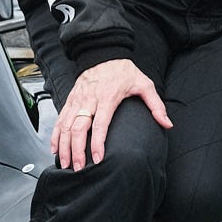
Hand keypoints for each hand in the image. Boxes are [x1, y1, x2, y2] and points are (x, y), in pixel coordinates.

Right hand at [51, 58, 170, 171]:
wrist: (103, 52)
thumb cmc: (124, 71)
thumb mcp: (144, 84)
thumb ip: (156, 106)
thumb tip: (167, 124)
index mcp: (107, 98)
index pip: (100, 124)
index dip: (97, 143)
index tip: (97, 158)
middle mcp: (89, 100)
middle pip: (77, 128)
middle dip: (76, 150)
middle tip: (77, 168)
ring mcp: (77, 100)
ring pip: (65, 126)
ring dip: (63, 146)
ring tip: (64, 164)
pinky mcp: (70, 100)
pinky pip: (59, 119)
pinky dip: (56, 135)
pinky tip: (55, 149)